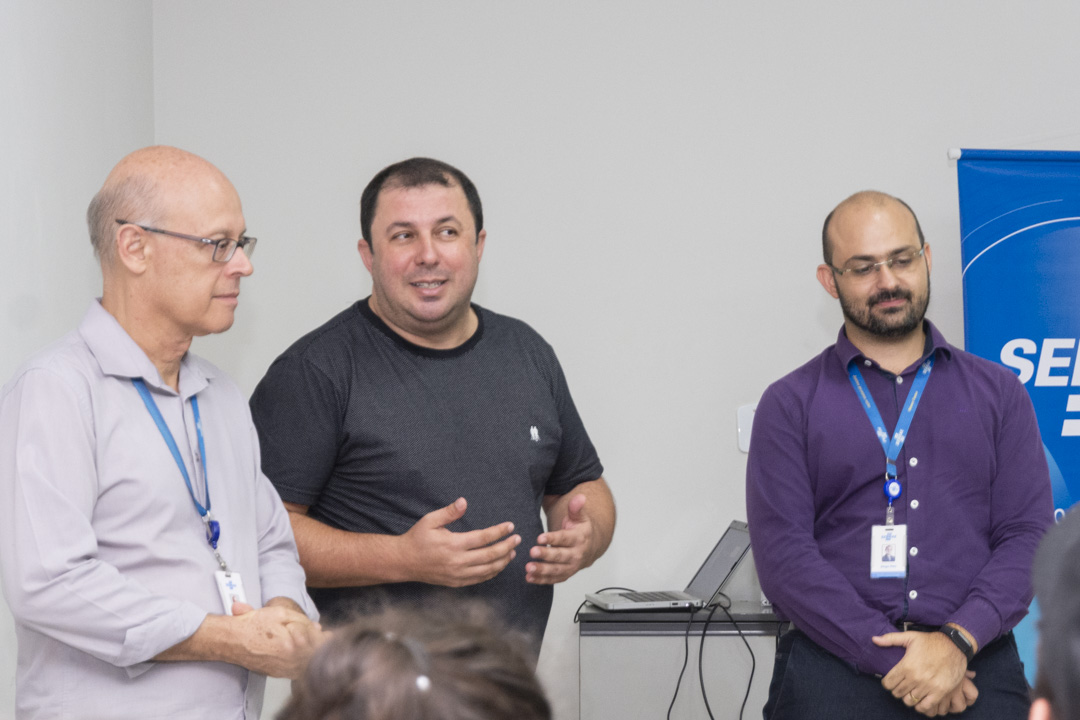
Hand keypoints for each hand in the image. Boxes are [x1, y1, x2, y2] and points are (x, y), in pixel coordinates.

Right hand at [227, 603, 321, 678]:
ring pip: (308, 664)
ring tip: (312, 643)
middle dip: (321, 644)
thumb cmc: (253, 626)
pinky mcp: (278, 674)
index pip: (318, 640)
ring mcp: (284, 670)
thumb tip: (317, 628)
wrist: (232, 641)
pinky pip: (298, 670)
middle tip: (324, 636)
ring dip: (313, 653)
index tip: (324, 631)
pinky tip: (302, 654)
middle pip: (316, 655)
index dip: (321, 634)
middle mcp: (289, 661)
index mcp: (292, 645)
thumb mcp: (280, 613)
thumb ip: (301, 620)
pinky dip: (303, 662)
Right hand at [400, 497, 519, 587]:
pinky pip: (479, 579)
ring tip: (512, 552)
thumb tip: (464, 501)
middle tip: (518, 539)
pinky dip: (492, 573)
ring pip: (487, 570)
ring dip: (503, 561)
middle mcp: (457, 561)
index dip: (499, 532)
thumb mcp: (430, 520)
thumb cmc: (417, 538)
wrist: (404, 562)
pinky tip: (498, 565)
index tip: (510, 526)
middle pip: (490, 556)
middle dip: (506, 547)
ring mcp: (457, 574)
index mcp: (453, 544)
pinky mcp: (456, 582)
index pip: (483, 538)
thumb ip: (448, 512)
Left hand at [526, 493, 594, 583]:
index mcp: (579, 539)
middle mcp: (576, 555)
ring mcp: (571, 567)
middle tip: (532, 552)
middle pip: (560, 556)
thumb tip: (580, 497)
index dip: (552, 538)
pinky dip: (541, 580)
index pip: (565, 539)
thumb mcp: (580, 517)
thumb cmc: (580, 530)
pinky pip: (553, 579)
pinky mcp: (565, 575)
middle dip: (546, 555)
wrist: (590, 548)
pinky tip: (529, 578)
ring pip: (556, 570)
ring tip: (528, 568)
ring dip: (542, 570)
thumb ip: (576, 508)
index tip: (539, 537)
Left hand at [873, 631, 968, 714]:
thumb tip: (874, 639)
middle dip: (897, 690)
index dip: (887, 683)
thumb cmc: (931, 641)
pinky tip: (920, 699)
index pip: (888, 683)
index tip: (891, 681)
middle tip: (901, 686)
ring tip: (910, 692)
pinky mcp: (940, 692)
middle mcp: (916, 678)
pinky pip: (926, 706)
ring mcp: (928, 686)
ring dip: (908, 697)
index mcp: (906, 665)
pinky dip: (921, 706)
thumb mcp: (910, 636)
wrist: (955, 646)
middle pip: (897, 693)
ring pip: (910, 701)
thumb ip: (890, 639)